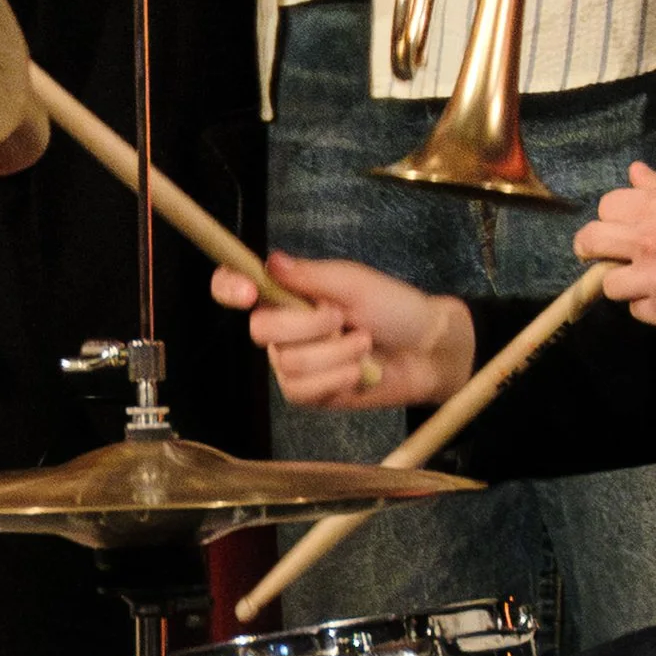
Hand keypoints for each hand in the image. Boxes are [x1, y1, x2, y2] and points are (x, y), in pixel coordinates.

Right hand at [208, 255, 476, 412]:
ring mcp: (293, 362)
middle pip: (261, 330)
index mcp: (289, 292)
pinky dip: (335, 379)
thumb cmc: (394, 308)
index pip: (235, 285)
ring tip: (364, 345)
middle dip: (308, 326)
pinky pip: (302, 391)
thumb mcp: (355, 283)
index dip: (229, 286)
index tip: (248, 293)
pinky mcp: (309, 393)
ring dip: (334, 354)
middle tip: (344, 318)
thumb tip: (271, 261)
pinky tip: (359, 372)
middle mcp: (283, 326)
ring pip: (288, 364)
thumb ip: (310, 275)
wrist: (426, 351)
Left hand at [574, 161, 655, 338]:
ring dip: (624, 281)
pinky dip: (650, 306)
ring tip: (651, 279)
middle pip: (590, 241)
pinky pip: (637, 310)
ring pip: (608, 282)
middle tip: (609, 254)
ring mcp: (655, 279)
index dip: (615, 215)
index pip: (608, 205)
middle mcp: (651, 238)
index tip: (624, 225)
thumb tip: (635, 173)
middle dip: (594, 247)